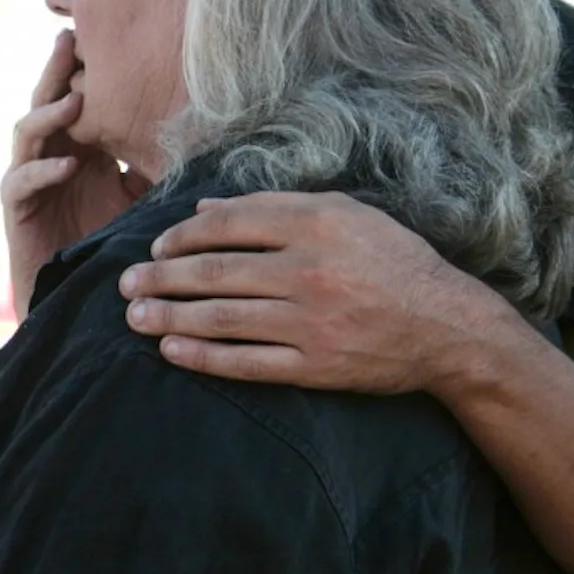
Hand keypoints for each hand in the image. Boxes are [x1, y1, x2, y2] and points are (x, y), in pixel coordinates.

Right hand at [1, 30, 148, 319]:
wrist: (80, 301)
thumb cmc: (111, 248)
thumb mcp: (142, 201)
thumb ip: (152, 168)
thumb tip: (194, 138)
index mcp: (81, 148)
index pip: (77, 97)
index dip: (85, 69)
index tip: (108, 38)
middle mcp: (51, 156)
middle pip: (47, 101)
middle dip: (56, 70)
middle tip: (71, 39)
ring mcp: (30, 180)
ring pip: (27, 133)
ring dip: (49, 114)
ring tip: (74, 99)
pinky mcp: (16, 209)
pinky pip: (20, 182)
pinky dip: (42, 170)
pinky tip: (66, 164)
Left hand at [116, 191, 520, 394]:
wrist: (449, 328)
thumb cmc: (392, 261)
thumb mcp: (345, 214)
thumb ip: (276, 206)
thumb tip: (204, 208)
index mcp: (316, 224)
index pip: (230, 224)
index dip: (183, 235)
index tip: (157, 246)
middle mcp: (310, 271)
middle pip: (215, 272)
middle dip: (161, 278)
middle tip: (125, 284)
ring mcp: (311, 322)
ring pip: (223, 318)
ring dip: (170, 317)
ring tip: (134, 317)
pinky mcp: (316, 367)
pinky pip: (247, 363)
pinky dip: (204, 357)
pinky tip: (172, 350)